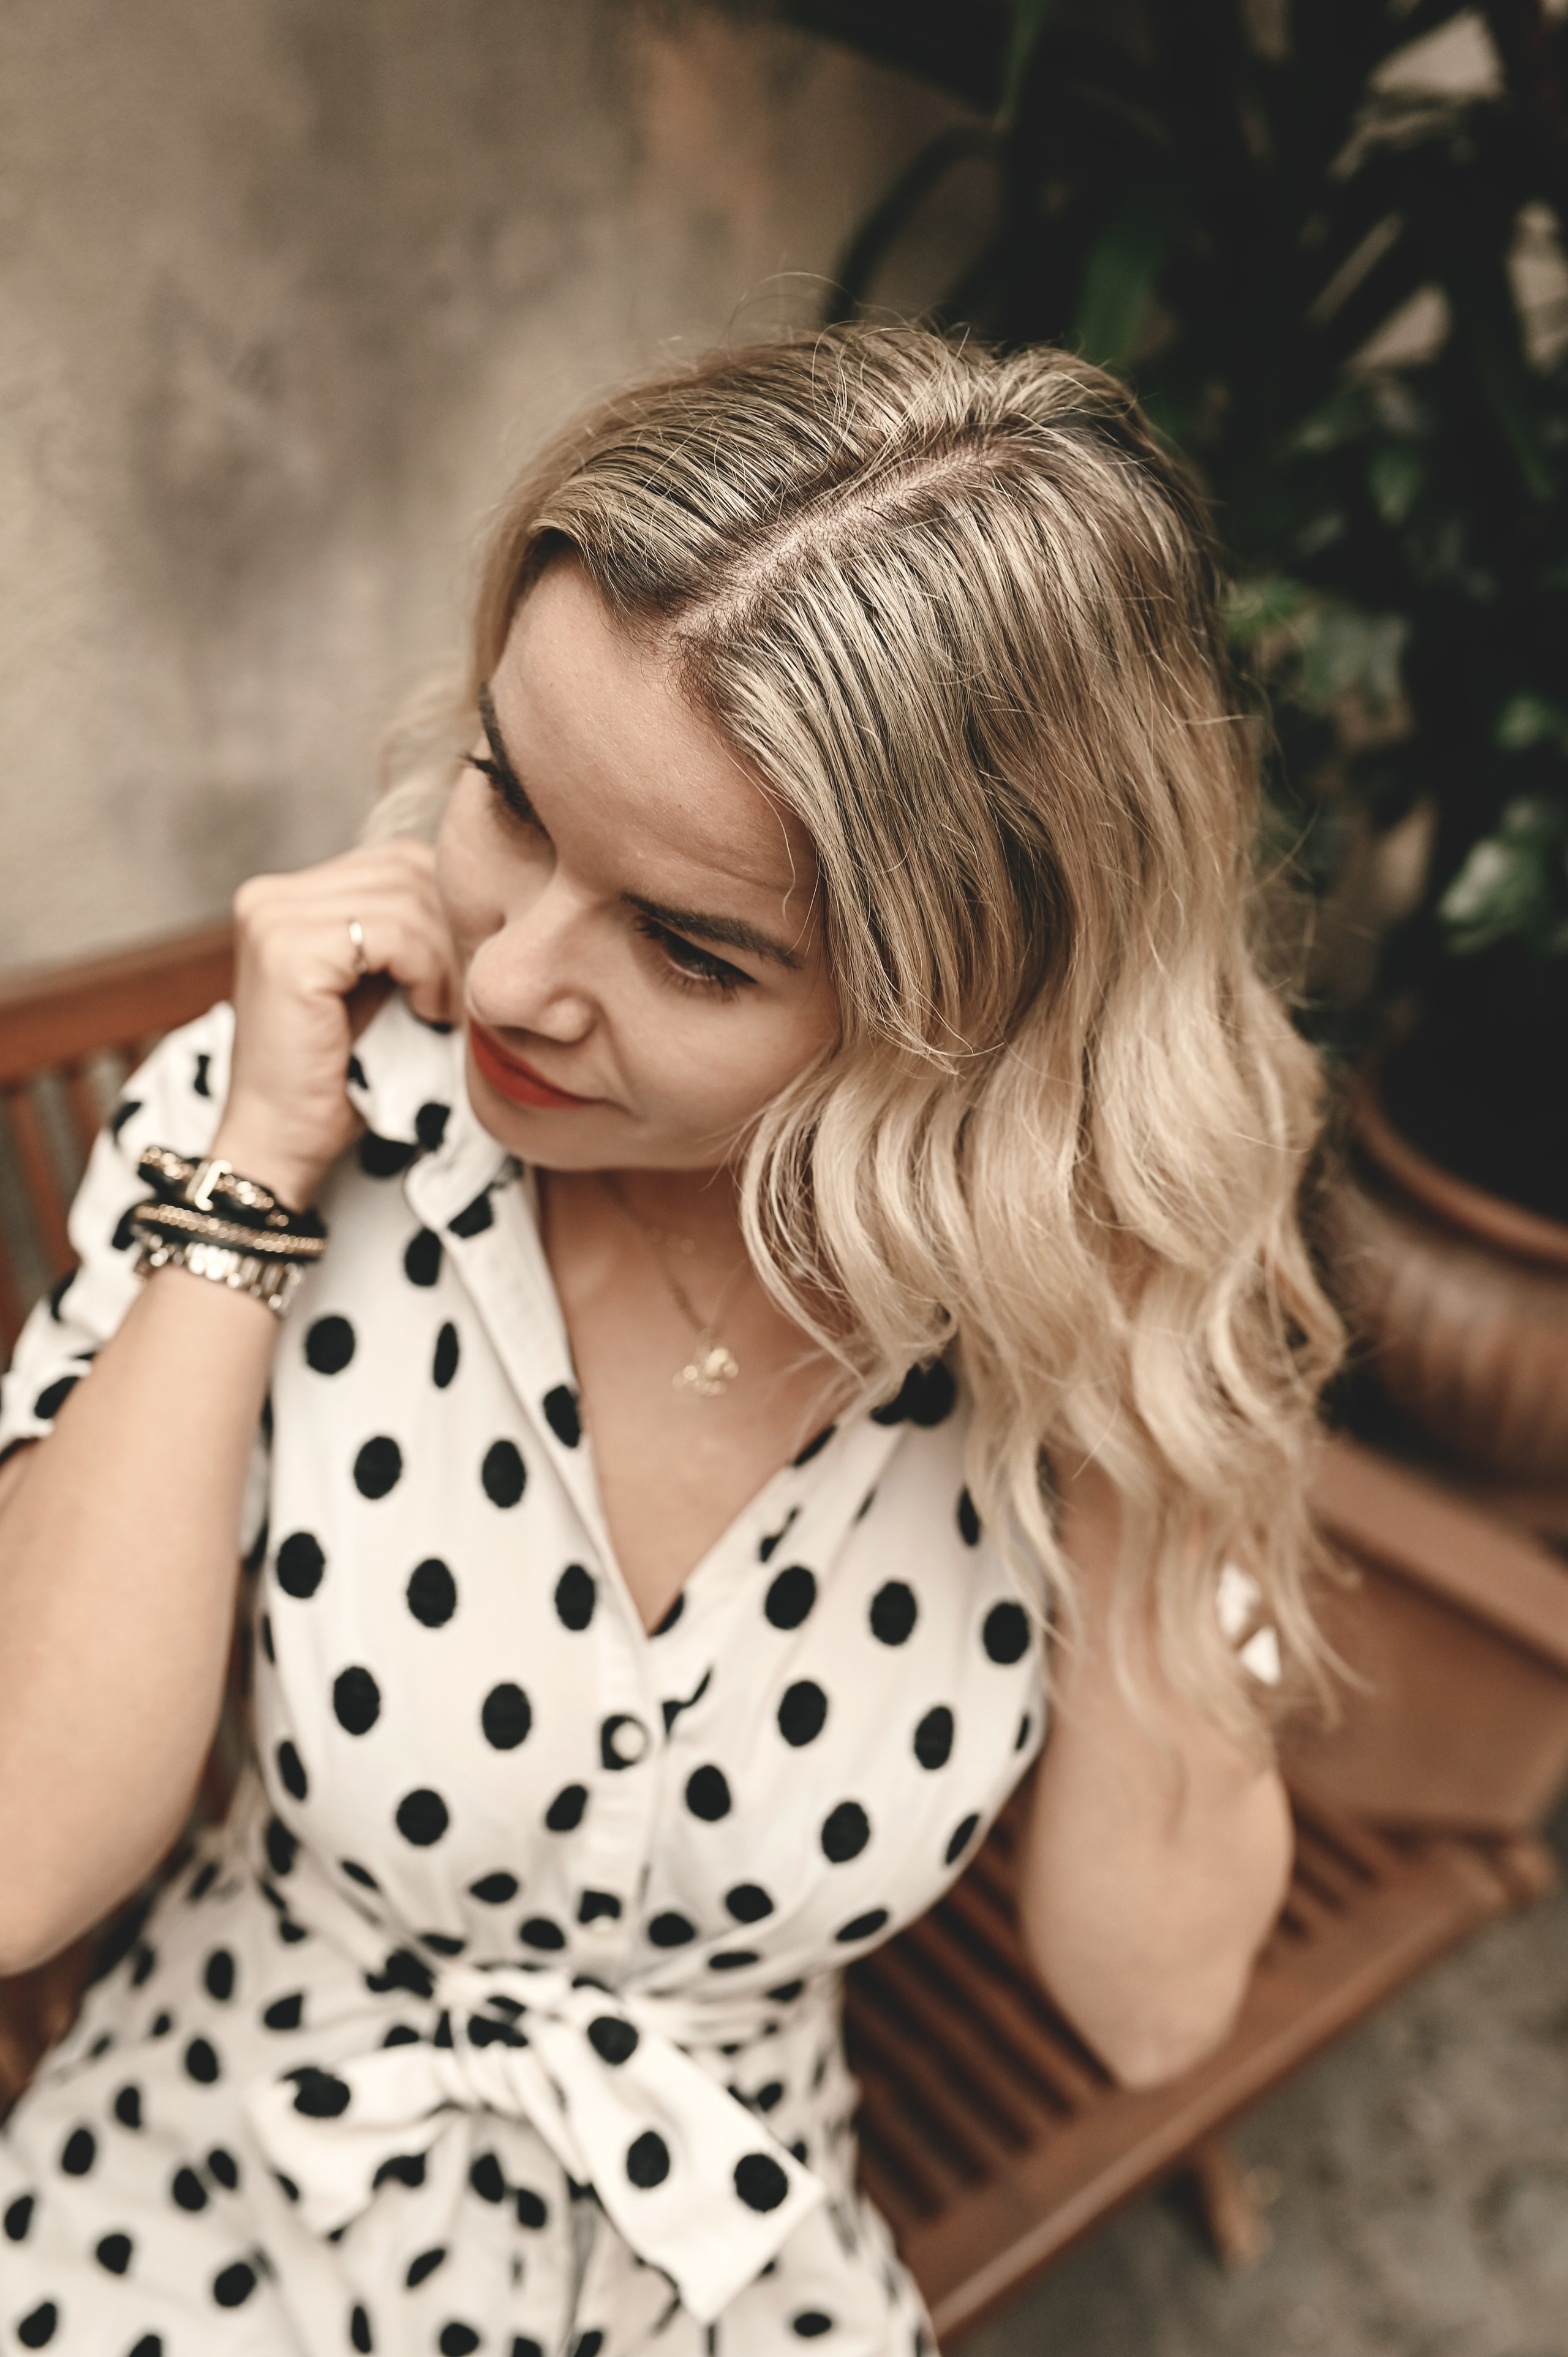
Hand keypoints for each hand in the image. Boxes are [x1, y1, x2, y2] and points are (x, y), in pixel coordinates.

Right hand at [214, 841, 456, 1205]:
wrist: (283, 1142)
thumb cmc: (339, 1076)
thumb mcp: (376, 986)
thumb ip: (404, 932)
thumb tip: (478, 895)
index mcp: (286, 896)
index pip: (398, 861)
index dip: (446, 910)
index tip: (461, 973)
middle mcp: (270, 897)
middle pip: (406, 870)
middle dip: (450, 930)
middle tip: (463, 992)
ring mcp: (273, 919)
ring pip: (406, 899)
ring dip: (444, 957)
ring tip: (443, 1007)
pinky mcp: (289, 950)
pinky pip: (394, 933)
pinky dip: (427, 971)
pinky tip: (427, 1010)